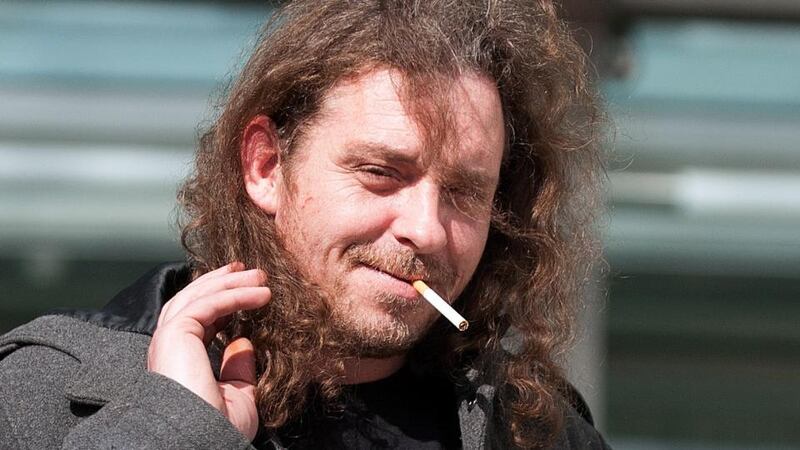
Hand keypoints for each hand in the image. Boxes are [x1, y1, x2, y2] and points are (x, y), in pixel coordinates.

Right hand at [147, 262, 269, 440]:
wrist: (200, 439)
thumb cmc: (217, 428)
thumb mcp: (237, 395)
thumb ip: (239, 368)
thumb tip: (244, 342)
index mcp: (180, 360)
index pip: (198, 319)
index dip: (222, 301)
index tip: (247, 291)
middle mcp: (169, 346)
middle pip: (193, 299)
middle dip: (222, 281)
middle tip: (249, 270)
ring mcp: (168, 338)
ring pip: (198, 295)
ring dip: (230, 281)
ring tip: (260, 275)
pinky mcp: (174, 333)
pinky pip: (209, 303)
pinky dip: (236, 295)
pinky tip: (261, 294)